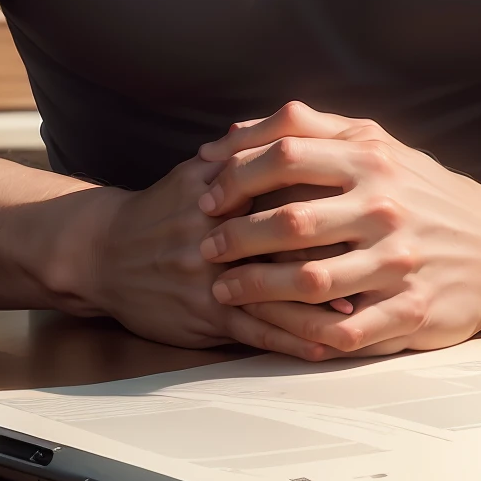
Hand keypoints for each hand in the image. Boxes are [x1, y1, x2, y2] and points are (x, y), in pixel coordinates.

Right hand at [43, 154, 341, 361]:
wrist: (100, 252)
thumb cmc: (159, 209)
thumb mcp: (197, 171)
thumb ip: (246, 154)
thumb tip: (301, 135)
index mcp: (222, 192)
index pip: (282, 192)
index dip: (326, 201)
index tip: (366, 208)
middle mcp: (217, 234)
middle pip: (285, 243)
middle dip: (334, 253)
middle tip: (380, 261)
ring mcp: (211, 279)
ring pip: (276, 293)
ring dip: (321, 304)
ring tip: (365, 310)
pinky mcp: (203, 317)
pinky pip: (254, 332)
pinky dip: (292, 339)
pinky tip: (325, 344)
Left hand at [195, 102, 480, 356]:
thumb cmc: (425, 192)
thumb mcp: (378, 144)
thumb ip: (310, 130)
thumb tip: (232, 135)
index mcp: (372, 159)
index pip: (285, 155)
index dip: (235, 174)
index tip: (207, 193)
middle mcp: (386, 206)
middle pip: (289, 219)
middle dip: (235, 235)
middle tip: (204, 247)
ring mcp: (399, 261)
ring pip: (309, 279)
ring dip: (255, 288)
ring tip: (223, 291)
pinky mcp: (411, 310)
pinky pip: (344, 330)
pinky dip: (300, 334)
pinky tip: (273, 330)